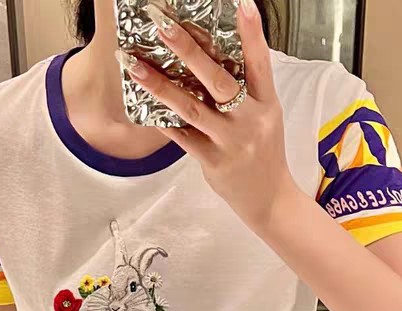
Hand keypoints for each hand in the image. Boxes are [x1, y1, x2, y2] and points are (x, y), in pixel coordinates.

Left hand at [124, 0, 296, 230]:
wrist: (269, 200)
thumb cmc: (263, 150)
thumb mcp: (266, 114)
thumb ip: (247, 86)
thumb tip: (212, 53)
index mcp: (266, 103)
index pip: (260, 62)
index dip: (252, 33)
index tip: (242, 2)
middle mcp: (250, 120)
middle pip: (218, 80)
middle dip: (188, 50)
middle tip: (162, 24)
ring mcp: (231, 143)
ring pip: (191, 108)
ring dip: (159, 84)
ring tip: (132, 63)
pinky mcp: (213, 162)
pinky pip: (182, 137)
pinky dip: (163, 118)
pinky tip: (143, 100)